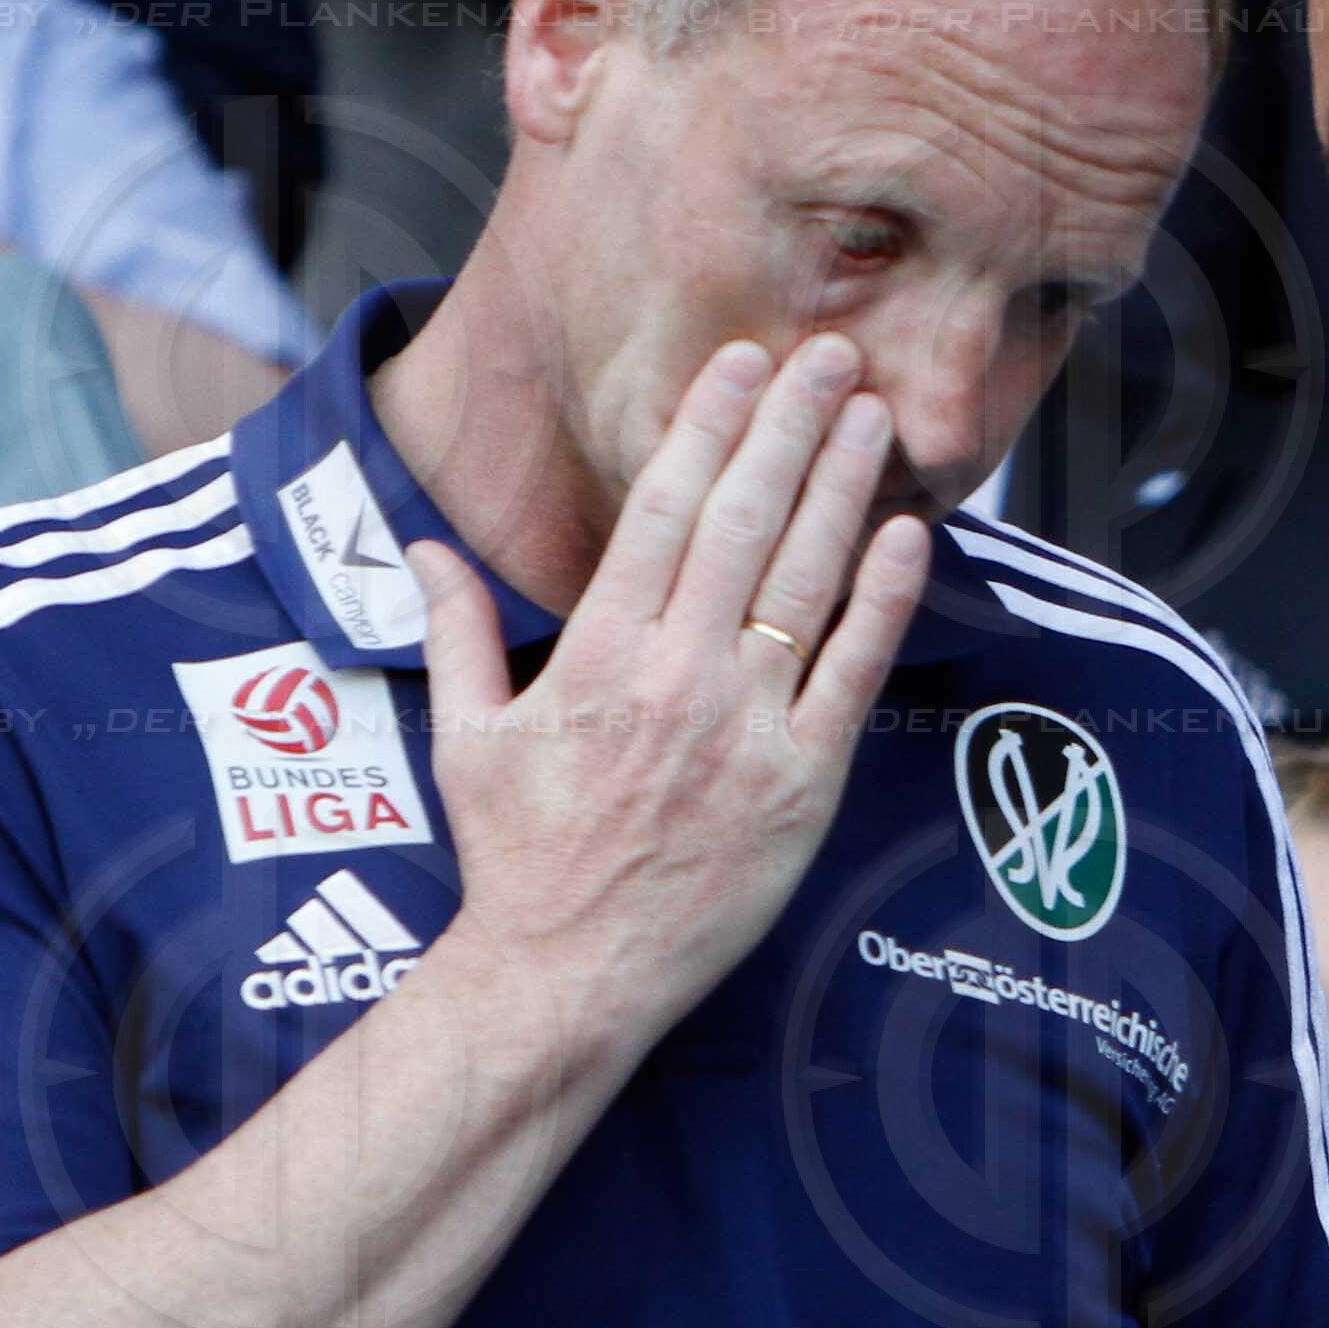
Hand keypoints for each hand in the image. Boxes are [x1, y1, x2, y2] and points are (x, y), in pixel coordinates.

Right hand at [401, 336, 927, 1060]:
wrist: (569, 973)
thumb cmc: (517, 859)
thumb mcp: (465, 736)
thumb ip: (456, 629)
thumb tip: (423, 548)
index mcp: (597, 652)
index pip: (662, 509)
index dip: (709, 425)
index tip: (742, 364)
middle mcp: (677, 674)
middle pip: (744, 521)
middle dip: (789, 427)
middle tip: (828, 354)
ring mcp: (747, 726)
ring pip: (804, 580)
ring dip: (842, 487)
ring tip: (870, 415)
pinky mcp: (803, 782)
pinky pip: (852, 670)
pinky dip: (883, 599)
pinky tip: (905, 535)